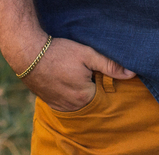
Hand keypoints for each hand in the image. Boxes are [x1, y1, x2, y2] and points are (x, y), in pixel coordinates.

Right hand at [19, 35, 135, 111]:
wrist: (27, 53)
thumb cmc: (59, 52)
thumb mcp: (87, 54)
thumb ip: (110, 65)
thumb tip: (132, 73)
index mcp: (85, 96)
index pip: (103, 90)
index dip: (100, 77)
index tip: (92, 66)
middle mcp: (72, 106)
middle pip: (90, 96)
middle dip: (90, 83)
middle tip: (81, 67)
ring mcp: (59, 105)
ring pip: (78, 99)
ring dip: (78, 88)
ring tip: (71, 71)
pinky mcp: (49, 102)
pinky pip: (65, 100)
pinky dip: (67, 91)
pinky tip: (63, 77)